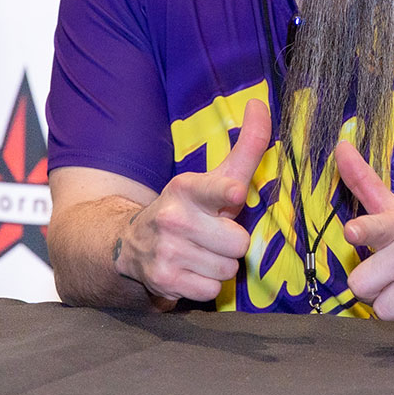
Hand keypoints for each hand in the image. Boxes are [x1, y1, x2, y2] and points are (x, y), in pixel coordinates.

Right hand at [117, 98, 269, 302]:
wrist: (132, 243)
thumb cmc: (189, 207)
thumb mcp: (214, 175)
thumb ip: (246, 146)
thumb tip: (261, 104)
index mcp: (187, 187)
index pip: (213, 189)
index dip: (224, 192)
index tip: (233, 192)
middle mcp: (173, 217)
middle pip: (238, 243)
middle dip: (232, 243)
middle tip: (214, 236)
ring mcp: (166, 251)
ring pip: (227, 269)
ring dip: (220, 265)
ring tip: (202, 253)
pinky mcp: (163, 281)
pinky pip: (211, 290)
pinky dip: (206, 285)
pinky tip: (191, 270)